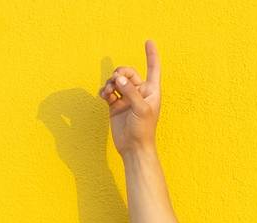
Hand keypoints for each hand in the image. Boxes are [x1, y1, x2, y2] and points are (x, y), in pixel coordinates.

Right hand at [98, 40, 161, 156]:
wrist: (133, 148)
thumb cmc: (143, 130)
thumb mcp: (141, 109)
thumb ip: (130, 92)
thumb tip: (118, 79)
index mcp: (151, 90)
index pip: (153, 68)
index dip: (151, 55)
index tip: (148, 41)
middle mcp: (139, 92)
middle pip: (128, 72)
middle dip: (120, 73)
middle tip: (116, 81)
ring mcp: (126, 98)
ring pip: (116, 81)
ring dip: (110, 82)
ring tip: (108, 92)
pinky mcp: (115, 105)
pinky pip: (108, 91)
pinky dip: (104, 91)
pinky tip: (103, 95)